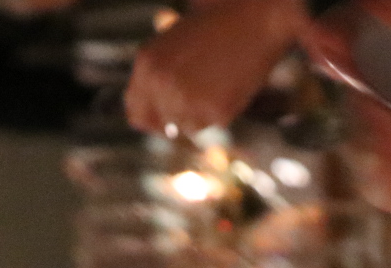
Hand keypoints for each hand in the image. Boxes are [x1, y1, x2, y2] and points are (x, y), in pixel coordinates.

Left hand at [126, 0, 307, 135]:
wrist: (254, 16)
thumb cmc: (217, 24)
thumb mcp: (174, 44)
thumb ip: (161, 75)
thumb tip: (161, 110)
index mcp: (146, 64)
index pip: (136, 113)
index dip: (152, 119)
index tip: (165, 121)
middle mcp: (161, 85)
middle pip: (163, 127)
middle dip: (179, 120)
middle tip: (199, 105)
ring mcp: (186, 100)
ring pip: (189, 128)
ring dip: (202, 114)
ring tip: (218, 82)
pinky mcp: (214, 111)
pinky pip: (214, 124)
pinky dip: (222, 111)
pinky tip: (231, 84)